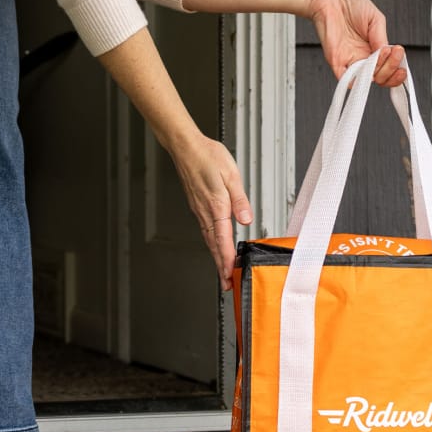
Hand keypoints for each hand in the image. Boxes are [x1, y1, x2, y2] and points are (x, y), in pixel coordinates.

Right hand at [169, 132, 252, 291]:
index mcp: (215, 205)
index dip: (226, 260)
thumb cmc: (207, 156)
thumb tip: (245, 219)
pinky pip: (206, 229)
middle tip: (226, 284)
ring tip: (223, 271)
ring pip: (209, 239)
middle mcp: (205, 211)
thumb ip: (239, 199)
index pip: (222, 239)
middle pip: (213, 245)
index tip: (229, 275)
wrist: (186, 147)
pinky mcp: (198, 205)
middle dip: (220, 266)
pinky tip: (216, 245)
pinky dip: (212, 243)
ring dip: (216, 257)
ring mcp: (200, 210)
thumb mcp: (231, 174)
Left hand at [306, 0, 405, 86]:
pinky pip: (345, 79)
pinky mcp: (336, 61)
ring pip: (367, 80)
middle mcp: (362, 57)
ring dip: (380, 73)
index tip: (400, 52)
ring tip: (384, 54)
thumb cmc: (350, 6)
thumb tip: (386, 53)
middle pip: (380, 77)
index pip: (388, 67)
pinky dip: (357, 81)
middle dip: (391, 68)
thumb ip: (381, 37)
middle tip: (394, 52)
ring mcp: (350, 60)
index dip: (397, 66)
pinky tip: (368, 68)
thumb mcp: (375, 19)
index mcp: (374, 49)